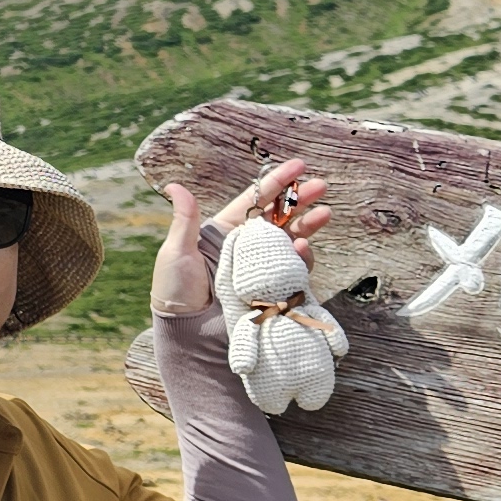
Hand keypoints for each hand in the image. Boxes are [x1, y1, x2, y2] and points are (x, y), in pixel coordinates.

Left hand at [151, 156, 332, 319]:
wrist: (189, 334)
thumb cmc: (175, 292)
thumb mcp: (176, 252)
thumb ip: (185, 220)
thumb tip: (176, 185)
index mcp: (226, 231)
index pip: (256, 200)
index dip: (277, 182)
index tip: (299, 166)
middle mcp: (247, 246)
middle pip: (280, 216)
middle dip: (301, 199)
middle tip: (322, 186)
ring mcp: (262, 267)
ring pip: (292, 239)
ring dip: (309, 225)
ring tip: (325, 213)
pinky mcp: (273, 287)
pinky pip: (294, 268)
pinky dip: (302, 257)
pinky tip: (304, 247)